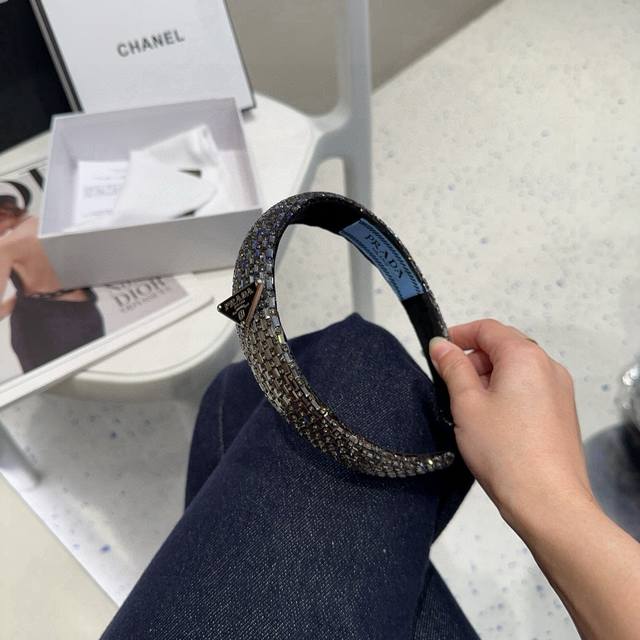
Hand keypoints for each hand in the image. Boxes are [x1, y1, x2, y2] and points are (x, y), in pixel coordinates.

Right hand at [428, 319, 593, 529]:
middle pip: (505, 346)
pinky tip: (492, 421)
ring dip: (490, 376)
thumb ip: (452, 367)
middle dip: (474, 358)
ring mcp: (560, 390)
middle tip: (449, 383)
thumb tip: (441, 345)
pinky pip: (530, 388)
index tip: (438, 351)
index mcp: (525, 356)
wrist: (547, 500)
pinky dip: (507, 392)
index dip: (460, 334)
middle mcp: (548, 366)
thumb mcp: (466, 403)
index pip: (488, 328)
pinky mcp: (562, 412)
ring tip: (469, 407)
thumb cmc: (504, 450)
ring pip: (517, 369)